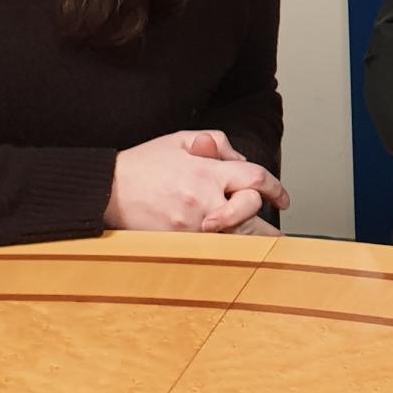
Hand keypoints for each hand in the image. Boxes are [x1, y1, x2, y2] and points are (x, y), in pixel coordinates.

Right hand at [104, 130, 290, 233]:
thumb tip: (242, 161)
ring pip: (235, 235)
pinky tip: (234, 254)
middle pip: (250, 210)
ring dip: (251, 240)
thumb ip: (218, 143)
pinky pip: (212, 250)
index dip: (276, 189)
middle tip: (274, 226)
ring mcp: (191, 224)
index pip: (256, 178)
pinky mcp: (179, 242)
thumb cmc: (145, 162)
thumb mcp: (182, 139)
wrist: (109, 188)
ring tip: (265, 246)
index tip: (283, 200)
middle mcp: (204, 198)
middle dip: (263, 216)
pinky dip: (225, 251)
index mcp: (208, 171)